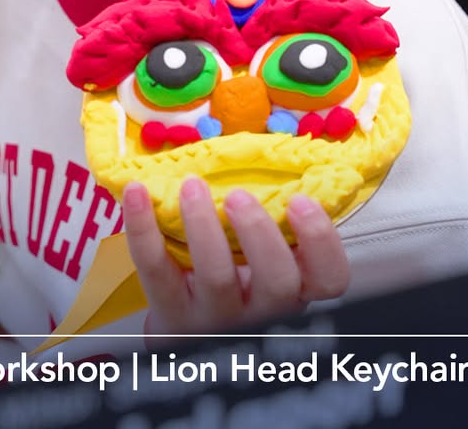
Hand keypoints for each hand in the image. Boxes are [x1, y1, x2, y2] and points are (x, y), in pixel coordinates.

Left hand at [122, 176, 348, 338]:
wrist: (186, 320)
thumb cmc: (236, 267)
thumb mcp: (261, 249)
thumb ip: (273, 212)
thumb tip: (273, 147)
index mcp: (295, 285)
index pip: (330, 279)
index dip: (321, 242)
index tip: (301, 200)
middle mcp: (263, 309)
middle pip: (279, 284)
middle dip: (261, 234)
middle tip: (240, 195)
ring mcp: (216, 317)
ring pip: (218, 279)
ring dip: (204, 226)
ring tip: (193, 186)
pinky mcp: (171, 314)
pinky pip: (156, 271)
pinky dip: (142, 227)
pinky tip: (136, 192)